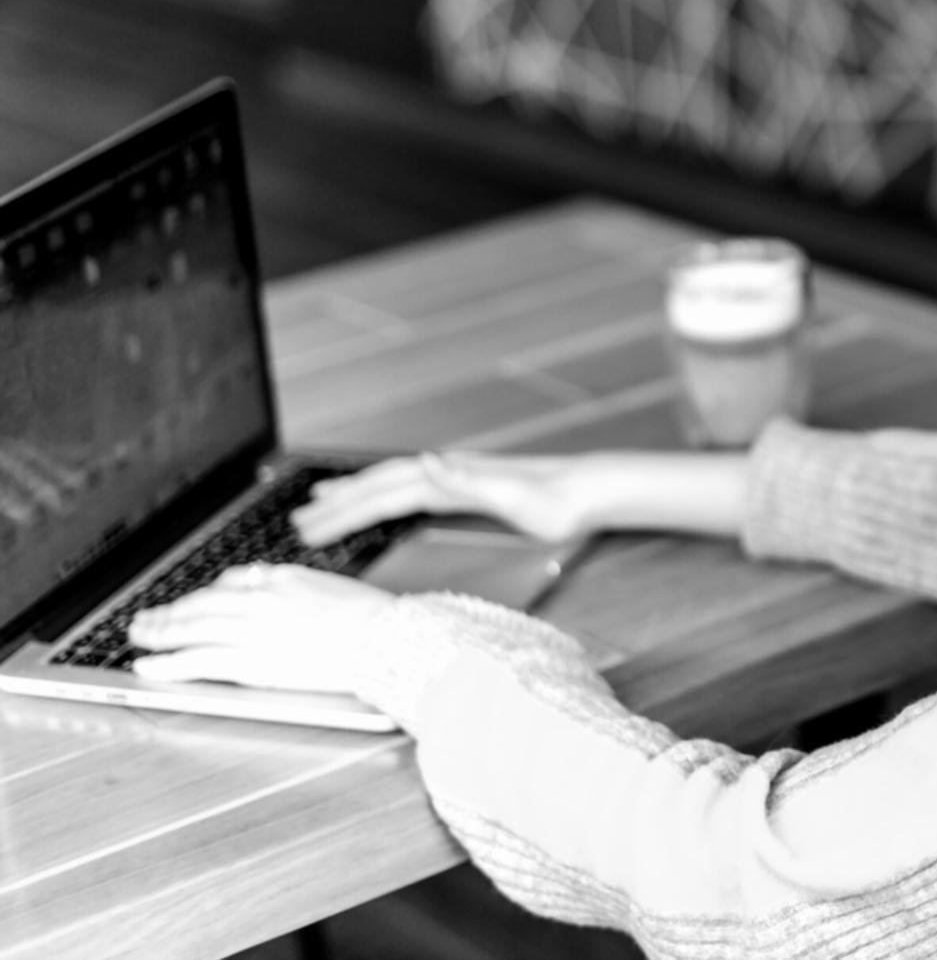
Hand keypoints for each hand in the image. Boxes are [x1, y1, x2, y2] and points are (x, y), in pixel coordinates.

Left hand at [129, 563, 396, 692]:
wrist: (384, 638)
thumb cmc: (374, 620)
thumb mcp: (337, 590)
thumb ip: (307, 591)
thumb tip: (297, 596)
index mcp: (284, 579)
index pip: (233, 582)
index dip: (208, 595)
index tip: (196, 602)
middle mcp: (260, 599)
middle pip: (202, 603)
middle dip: (171, 612)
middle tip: (147, 619)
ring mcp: (251, 629)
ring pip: (191, 628)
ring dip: (159, 633)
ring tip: (139, 637)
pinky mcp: (248, 659)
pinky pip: (196, 660)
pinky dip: (167, 664)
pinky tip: (149, 665)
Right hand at [293, 452, 598, 545]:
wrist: (590, 491)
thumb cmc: (558, 501)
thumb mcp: (513, 494)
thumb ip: (467, 479)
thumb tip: (426, 461)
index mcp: (451, 478)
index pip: (386, 494)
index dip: (346, 510)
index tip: (311, 526)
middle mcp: (449, 472)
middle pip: (380, 486)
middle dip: (338, 504)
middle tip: (296, 522)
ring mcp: (458, 478)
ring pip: (393, 484)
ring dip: (355, 495)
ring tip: (320, 503)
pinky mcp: (470, 488)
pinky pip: (414, 491)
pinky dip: (387, 495)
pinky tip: (382, 500)